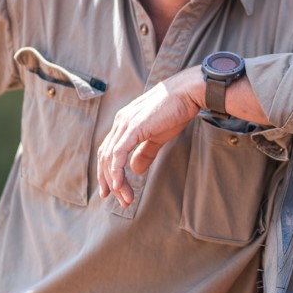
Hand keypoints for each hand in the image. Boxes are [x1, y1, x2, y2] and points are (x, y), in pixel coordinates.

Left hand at [97, 70, 204, 205]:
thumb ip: (145, 152)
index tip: (113, 191)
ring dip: (115, 181)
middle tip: (121, 200)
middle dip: (110, 182)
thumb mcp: (158, 136)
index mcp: (124, 123)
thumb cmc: (176, 111)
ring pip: (110, 158)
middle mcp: (120, 122)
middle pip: (105, 157)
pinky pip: (118, 153)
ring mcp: (125, 123)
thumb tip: (135, 170)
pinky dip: (116, 170)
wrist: (187, 93)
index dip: (107, 172)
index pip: (109, 151)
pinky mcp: (134, 127)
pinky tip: (119, 185)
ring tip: (125, 198)